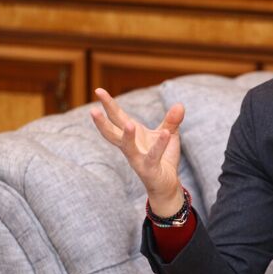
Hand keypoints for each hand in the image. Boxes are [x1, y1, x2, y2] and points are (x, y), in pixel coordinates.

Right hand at [90, 88, 185, 216]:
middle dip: (102, 122)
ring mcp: (138, 159)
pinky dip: (159, 144)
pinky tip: (165, 133)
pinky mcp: (149, 169)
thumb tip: (180, 104)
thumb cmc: (163, 158)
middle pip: (113, 133)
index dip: (108, 104)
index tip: (98, 90)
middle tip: (92, 110)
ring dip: (128, 136)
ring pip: (128, 148)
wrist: (167, 184)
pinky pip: (153, 156)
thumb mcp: (169, 134)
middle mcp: (131, 147)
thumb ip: (172, 120)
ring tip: (129, 124)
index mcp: (133, 135)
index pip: (117, 117)